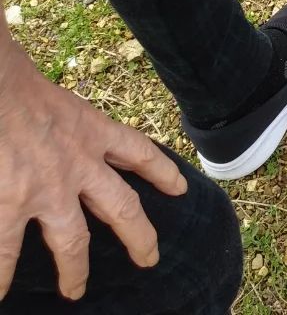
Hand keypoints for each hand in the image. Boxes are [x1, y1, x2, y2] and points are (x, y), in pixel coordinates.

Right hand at [0, 45, 186, 300]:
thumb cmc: (18, 82)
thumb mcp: (60, 102)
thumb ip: (66, 126)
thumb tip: (55, 140)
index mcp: (93, 132)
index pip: (140, 152)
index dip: (162, 172)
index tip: (180, 189)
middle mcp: (80, 164)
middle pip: (122, 207)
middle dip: (138, 235)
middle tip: (149, 258)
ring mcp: (48, 189)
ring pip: (72, 240)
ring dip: (75, 269)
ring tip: (76, 291)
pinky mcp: (13, 205)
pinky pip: (8, 252)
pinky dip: (3, 277)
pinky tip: (2, 297)